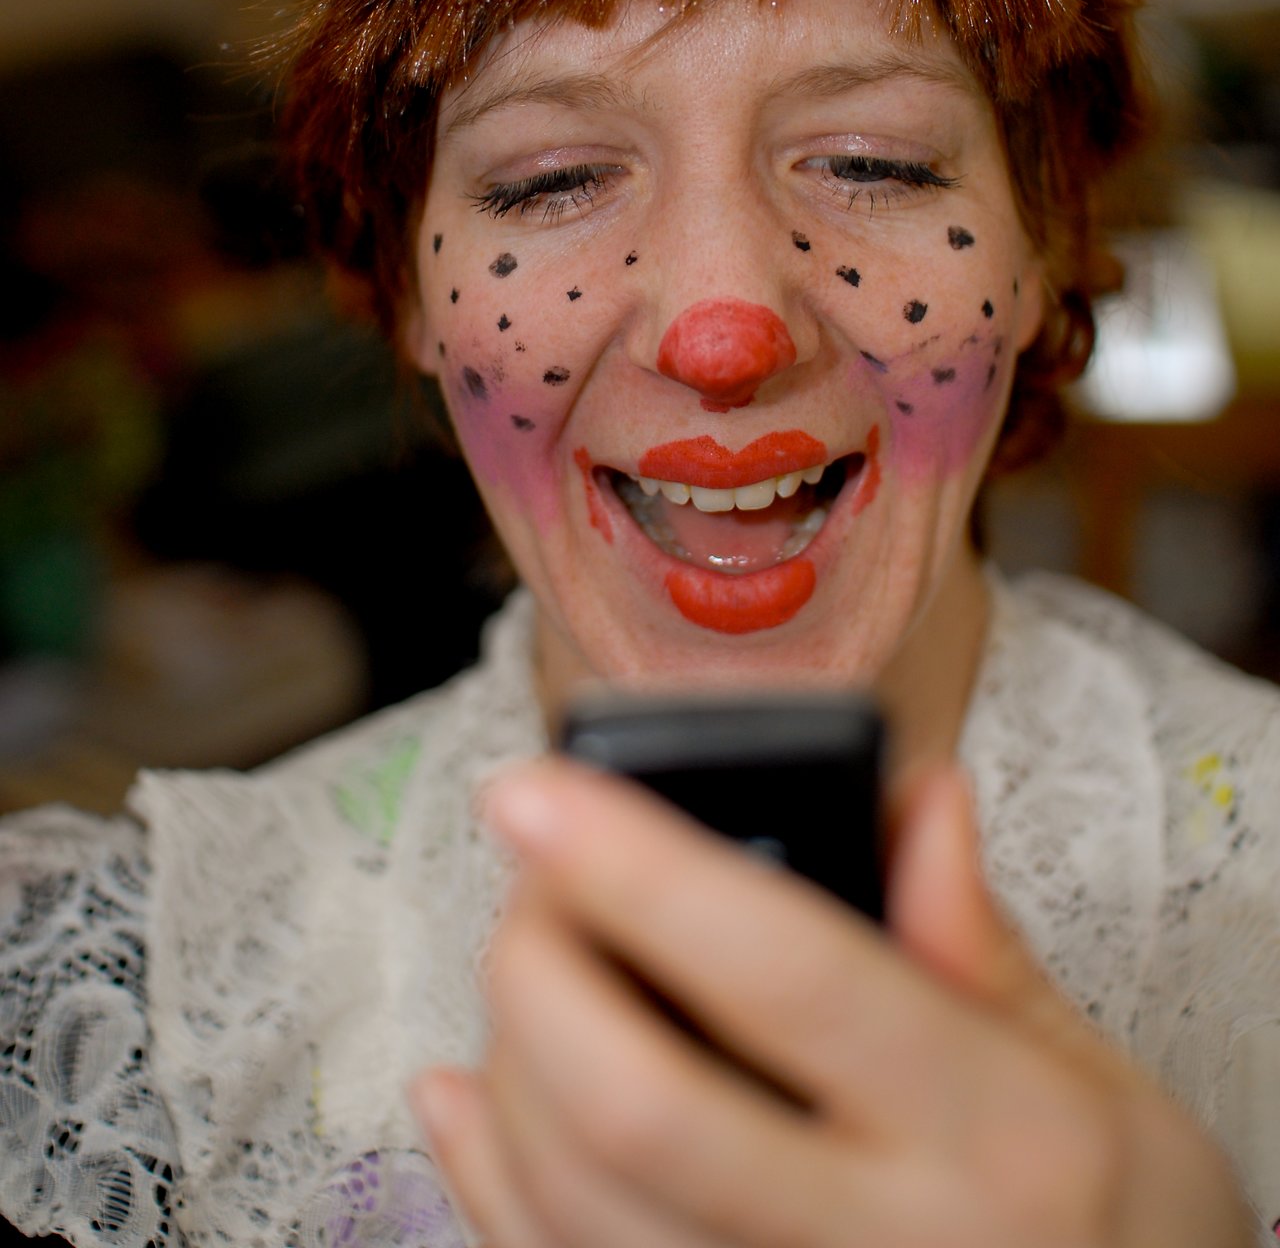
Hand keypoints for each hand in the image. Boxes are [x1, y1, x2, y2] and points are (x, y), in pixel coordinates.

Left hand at [411, 758, 1254, 1247]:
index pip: (789, 975)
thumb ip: (978, 946)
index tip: (538, 791)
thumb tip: (914, 798)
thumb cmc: (1128, 1239)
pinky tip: (471, 1093)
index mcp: (990, 1136)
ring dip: (509, 1062)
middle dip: (540, 967)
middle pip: (637, 1107)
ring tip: (529, 967)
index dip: (641, 870)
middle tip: (533, 880)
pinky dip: (489, 1180)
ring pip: (577, 1206)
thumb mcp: (1099, 1083)